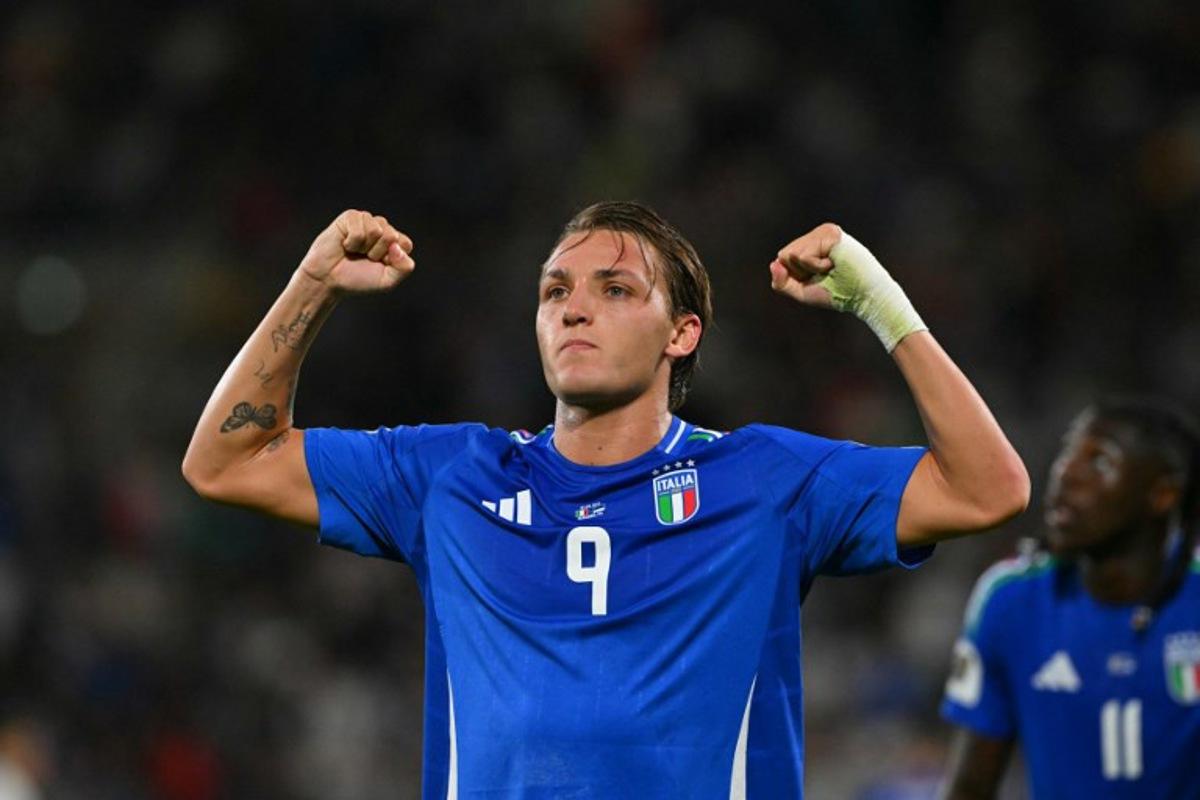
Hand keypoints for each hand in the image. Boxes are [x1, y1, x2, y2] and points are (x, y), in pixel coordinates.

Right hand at [298, 209, 414, 293]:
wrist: (328, 279)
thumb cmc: (357, 279)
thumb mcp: (387, 281)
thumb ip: (404, 268)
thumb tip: (398, 246)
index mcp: (394, 243)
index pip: (405, 244)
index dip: (392, 259)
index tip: (379, 265)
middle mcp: (382, 229)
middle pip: (392, 236)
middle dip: (377, 253)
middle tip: (363, 258)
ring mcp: (367, 221)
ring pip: (376, 231)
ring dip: (363, 247)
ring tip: (354, 251)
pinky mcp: (351, 217)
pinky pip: (359, 228)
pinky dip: (352, 242)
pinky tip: (345, 244)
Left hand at [769, 222, 925, 351]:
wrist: (862, 296)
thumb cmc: (836, 293)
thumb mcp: (801, 291)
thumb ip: (782, 282)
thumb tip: (773, 263)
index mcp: (812, 244)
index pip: (784, 258)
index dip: (795, 275)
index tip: (817, 278)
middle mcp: (817, 235)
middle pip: (784, 255)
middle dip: (800, 272)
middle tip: (824, 274)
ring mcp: (824, 231)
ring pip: (790, 254)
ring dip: (809, 269)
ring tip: (830, 268)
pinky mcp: (829, 234)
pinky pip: (803, 255)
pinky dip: (815, 266)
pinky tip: (833, 264)